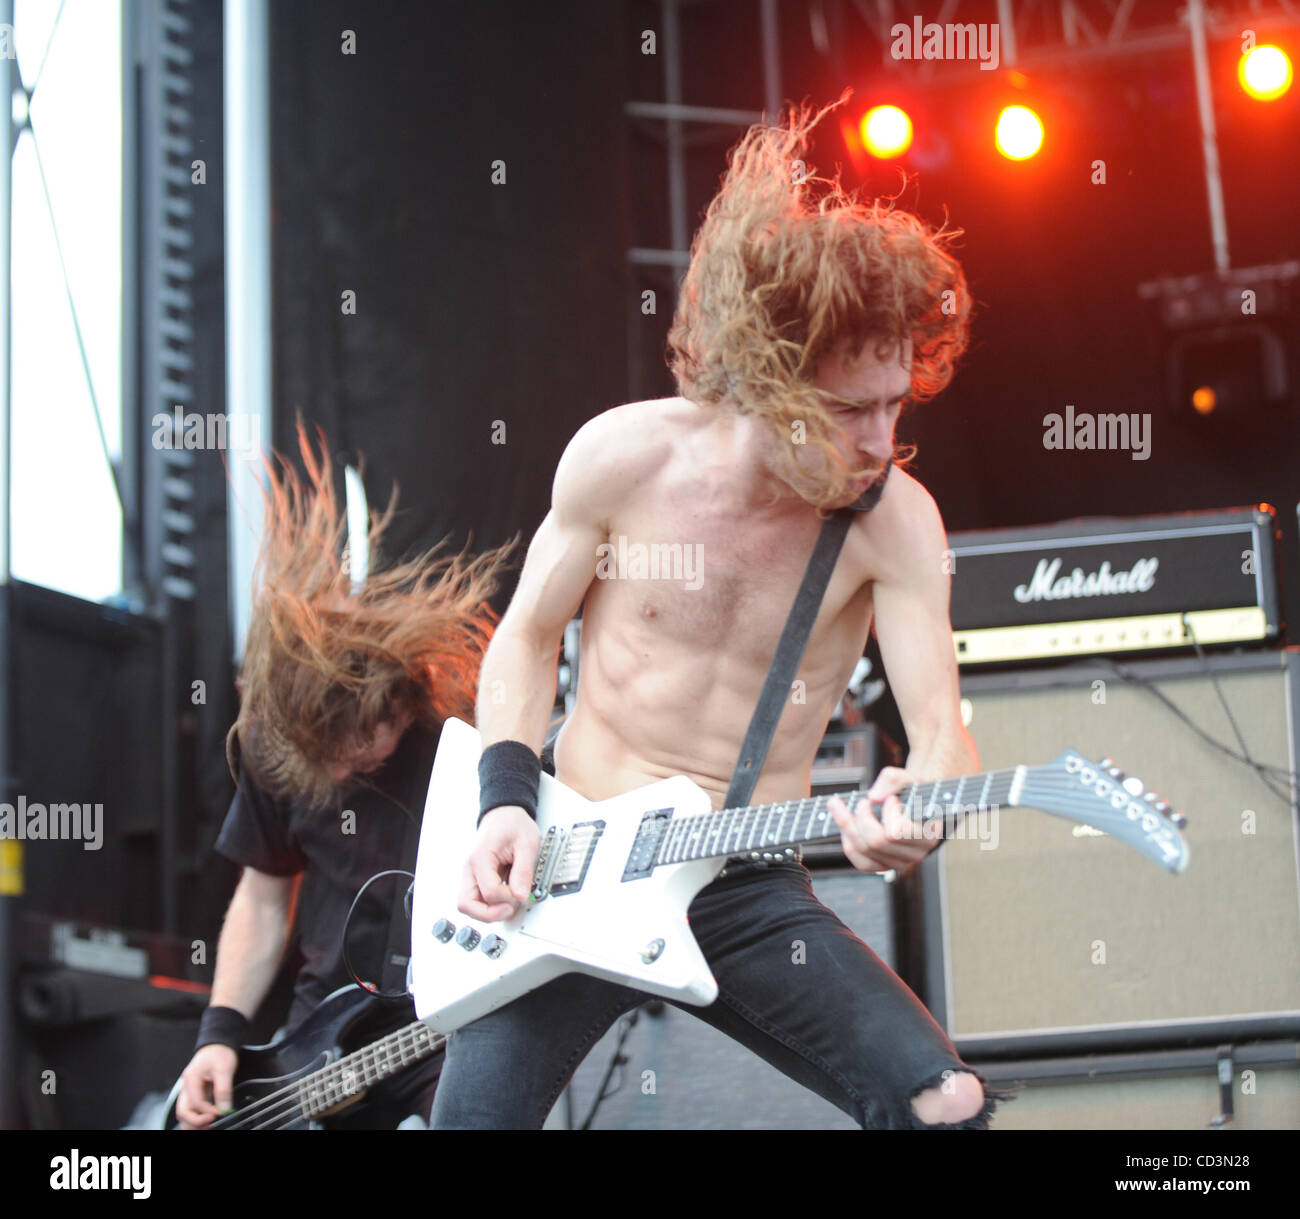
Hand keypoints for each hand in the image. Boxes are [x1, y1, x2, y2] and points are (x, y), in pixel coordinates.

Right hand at [175, 1042, 237, 1127]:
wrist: (219, 1044)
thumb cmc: (219, 1052)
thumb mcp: (224, 1069)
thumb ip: (223, 1090)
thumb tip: (224, 1108)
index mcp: (191, 1079)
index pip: (195, 1103)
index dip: (208, 1111)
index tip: (221, 1112)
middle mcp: (187, 1087)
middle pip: (183, 1111)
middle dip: (196, 1121)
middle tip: (211, 1123)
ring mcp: (190, 1091)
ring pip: (186, 1112)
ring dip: (195, 1121)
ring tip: (209, 1124)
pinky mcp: (196, 1093)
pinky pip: (193, 1109)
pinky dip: (198, 1116)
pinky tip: (208, 1119)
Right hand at [458, 806, 539, 921]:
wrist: (504, 815)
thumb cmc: (513, 824)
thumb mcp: (527, 843)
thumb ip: (524, 871)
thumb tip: (521, 895)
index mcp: (481, 857)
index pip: (489, 891)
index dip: (507, 899)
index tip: (521, 894)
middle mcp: (470, 868)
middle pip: (466, 904)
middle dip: (490, 914)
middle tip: (510, 908)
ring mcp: (470, 875)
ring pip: (468, 905)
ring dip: (488, 911)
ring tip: (508, 904)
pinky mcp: (475, 879)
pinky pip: (476, 900)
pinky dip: (489, 905)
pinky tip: (504, 898)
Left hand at [829, 766, 941, 875]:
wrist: (917, 806)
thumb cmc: (914, 793)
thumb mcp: (909, 778)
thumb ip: (893, 780)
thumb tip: (874, 797)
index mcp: (928, 834)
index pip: (898, 831)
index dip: (888, 813)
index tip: (890, 799)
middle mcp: (915, 854)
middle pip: (876, 842)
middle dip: (861, 817)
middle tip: (862, 801)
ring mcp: (900, 863)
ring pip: (863, 850)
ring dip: (847, 826)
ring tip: (841, 807)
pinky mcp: (885, 867)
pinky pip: (860, 862)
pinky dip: (848, 842)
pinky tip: (847, 825)